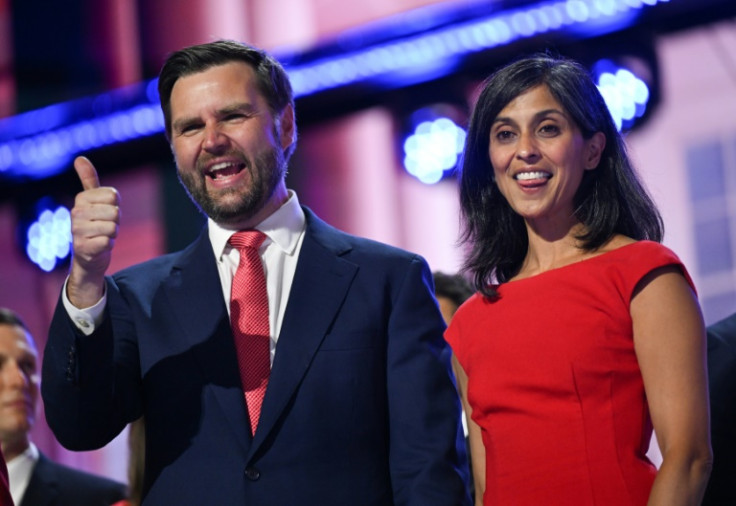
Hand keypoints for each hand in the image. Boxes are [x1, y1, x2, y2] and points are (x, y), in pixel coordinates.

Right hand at [67, 156, 119, 307]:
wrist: (88, 255)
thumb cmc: (95, 224)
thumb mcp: (93, 200)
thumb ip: (89, 179)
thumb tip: (80, 158)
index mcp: (81, 199)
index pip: (114, 196)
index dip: (115, 206)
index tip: (105, 212)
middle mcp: (76, 213)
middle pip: (115, 212)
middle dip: (115, 222)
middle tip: (104, 226)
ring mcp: (77, 231)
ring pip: (113, 228)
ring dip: (112, 234)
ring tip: (101, 235)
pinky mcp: (83, 248)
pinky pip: (108, 242)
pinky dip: (108, 245)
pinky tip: (99, 246)